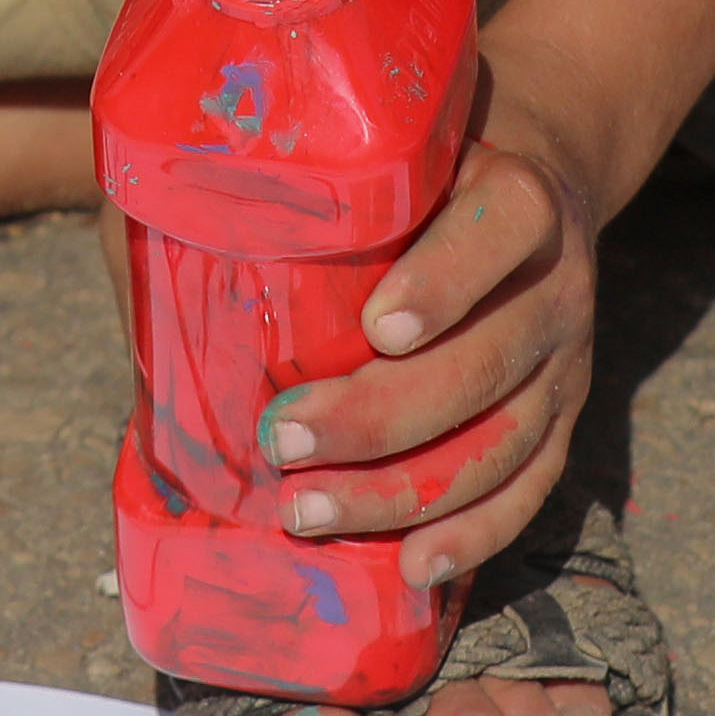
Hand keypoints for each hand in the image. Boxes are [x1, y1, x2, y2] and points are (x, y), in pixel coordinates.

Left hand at [254, 71, 612, 615]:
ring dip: (404, 493)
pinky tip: (412, 566)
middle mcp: (555, 281)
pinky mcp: (561, 419)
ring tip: (307, 511)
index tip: (374, 325)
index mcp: (514, 194)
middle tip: (282, 441)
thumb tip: (149, 296)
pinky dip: (474, 535)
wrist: (515, 179)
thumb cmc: (397, 169)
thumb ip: (261, 195)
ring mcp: (566, 360)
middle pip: (487, 361)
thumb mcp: (350, 149)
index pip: (503, 229)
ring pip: (502, 443)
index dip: (446, 281)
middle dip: (382, 417)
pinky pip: (528, 489)